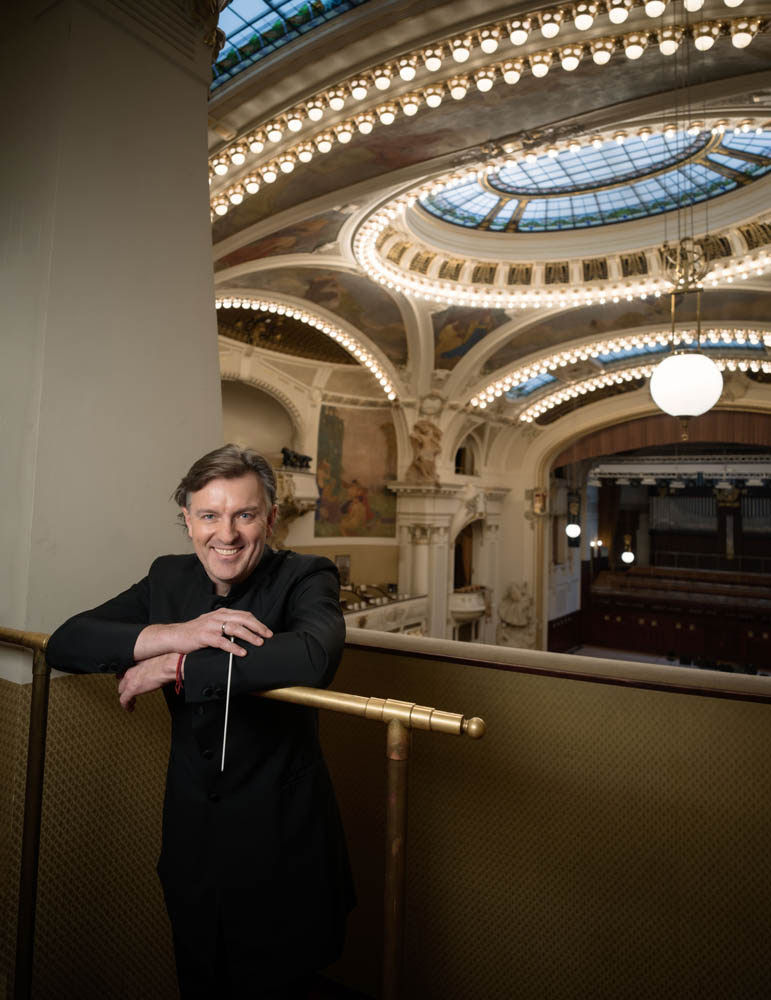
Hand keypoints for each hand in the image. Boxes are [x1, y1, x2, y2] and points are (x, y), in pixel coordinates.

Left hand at [118, 653, 177, 711]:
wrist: (167, 666)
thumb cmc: (165, 664)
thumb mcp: (154, 663)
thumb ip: (149, 668)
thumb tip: (155, 671)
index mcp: (135, 665)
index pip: (123, 674)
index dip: (125, 681)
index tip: (128, 684)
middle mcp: (130, 672)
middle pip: (121, 684)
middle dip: (125, 690)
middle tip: (130, 694)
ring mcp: (129, 681)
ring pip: (121, 692)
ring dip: (126, 698)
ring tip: (131, 703)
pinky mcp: (132, 689)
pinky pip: (124, 700)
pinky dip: (126, 706)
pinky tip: (130, 709)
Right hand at [133, 610, 271, 659]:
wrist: (174, 636)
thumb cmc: (195, 632)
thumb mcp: (212, 624)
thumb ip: (226, 624)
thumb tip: (243, 631)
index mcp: (221, 613)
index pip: (244, 615)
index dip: (257, 622)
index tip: (267, 630)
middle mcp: (217, 617)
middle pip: (243, 619)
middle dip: (258, 627)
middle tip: (268, 636)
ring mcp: (211, 626)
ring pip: (235, 628)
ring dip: (249, 636)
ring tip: (259, 643)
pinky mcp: (204, 637)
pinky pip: (222, 641)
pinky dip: (234, 647)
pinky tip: (242, 652)